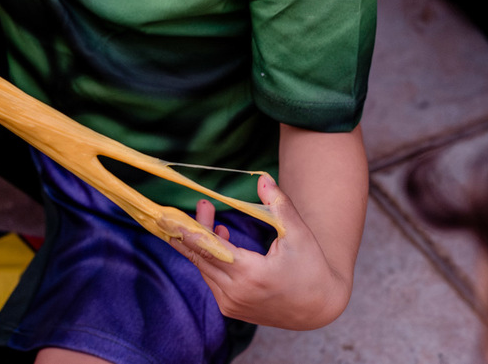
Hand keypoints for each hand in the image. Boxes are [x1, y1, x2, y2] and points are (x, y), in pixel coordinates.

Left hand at [169, 174, 352, 329]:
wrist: (319, 308)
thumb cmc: (311, 266)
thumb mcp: (298, 233)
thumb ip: (278, 204)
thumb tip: (263, 178)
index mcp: (251, 275)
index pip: (208, 249)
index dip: (188, 231)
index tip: (169, 216)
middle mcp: (236, 293)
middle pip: (201, 256)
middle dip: (193, 228)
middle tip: (199, 204)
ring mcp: (231, 304)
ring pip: (203, 267)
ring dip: (201, 241)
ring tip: (208, 212)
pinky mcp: (231, 308)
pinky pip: (211, 278)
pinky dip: (210, 258)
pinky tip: (221, 237)